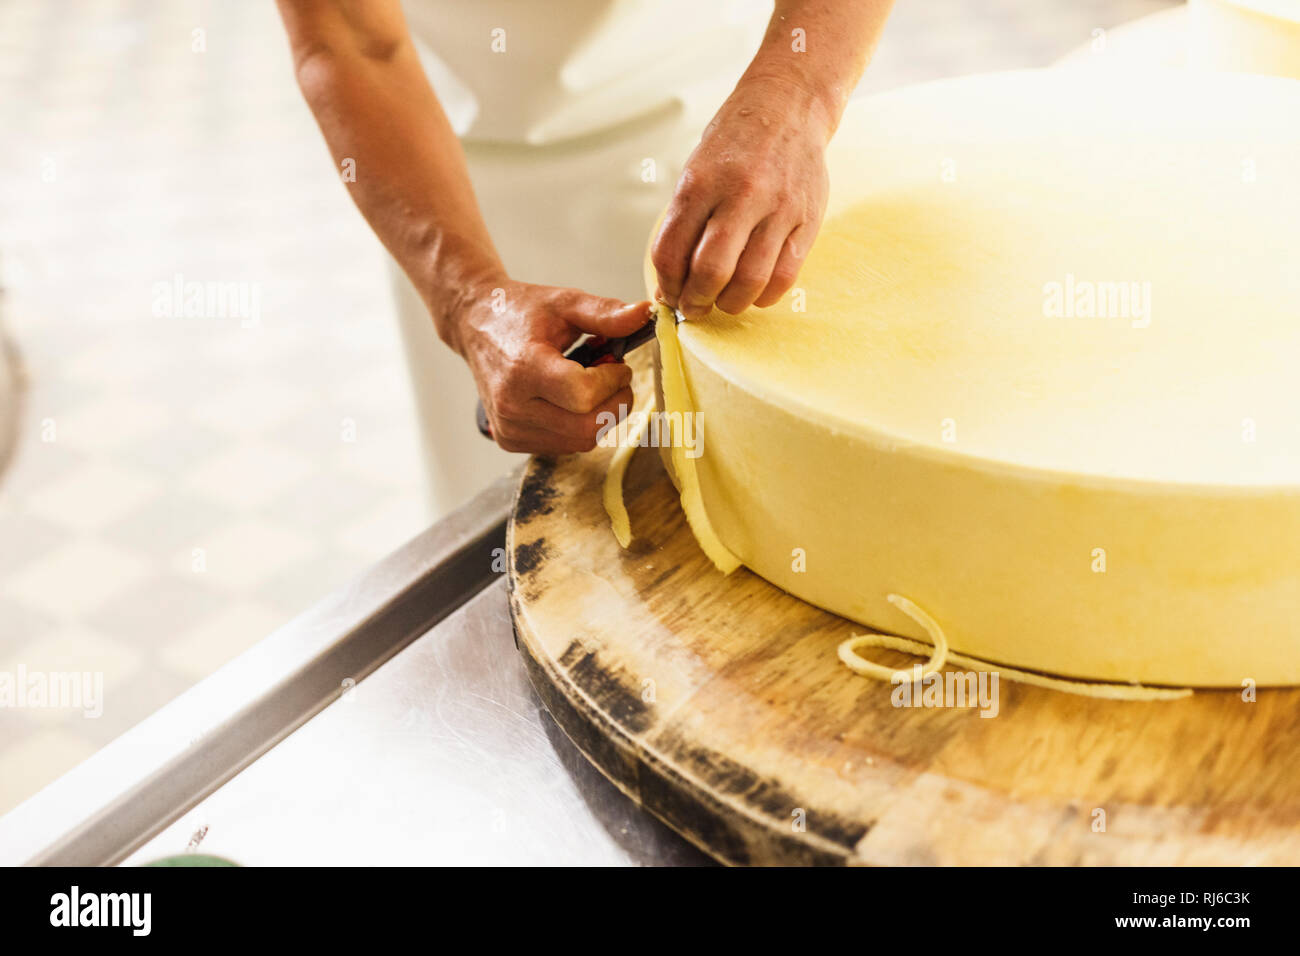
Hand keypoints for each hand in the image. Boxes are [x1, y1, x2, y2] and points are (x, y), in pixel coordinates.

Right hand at [450, 278, 649, 454]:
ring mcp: (510, 428)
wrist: (476, 326)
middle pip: (586, 427)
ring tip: (590, 384)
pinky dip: (580, 426)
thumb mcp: (565, 302)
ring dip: (600, 416)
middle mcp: (512, 405)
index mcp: (523, 367)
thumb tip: (645, 314)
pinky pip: (564, 446)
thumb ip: (605, 313)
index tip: (616, 363)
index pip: (584, 394)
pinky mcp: (510, 441)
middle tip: (615, 377)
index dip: (612, 380)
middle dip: (615, 403)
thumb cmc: (522, 312)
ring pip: (580, 441)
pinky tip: (570, 400)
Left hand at [652, 75, 832, 318]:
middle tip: (695, 307)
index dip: (666, 285)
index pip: (670, 252)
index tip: (669, 296)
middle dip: (696, 302)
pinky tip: (755, 292)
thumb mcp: (696, 172)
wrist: (788, 107)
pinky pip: (785, 275)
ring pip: (750, 280)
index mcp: (700, 183)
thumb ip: (684, 224)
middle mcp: (739, 194)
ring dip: (730, 303)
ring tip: (724, 301)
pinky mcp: (807, 219)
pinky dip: (765, 295)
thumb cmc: (735, 143)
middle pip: (710, 271)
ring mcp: (777, 208)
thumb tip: (672, 282)